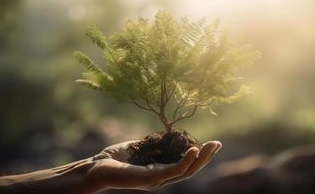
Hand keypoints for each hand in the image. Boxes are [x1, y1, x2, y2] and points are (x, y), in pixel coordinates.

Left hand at [86, 140, 221, 191]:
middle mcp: (161, 178)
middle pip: (190, 169)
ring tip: (213, 146)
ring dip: (202, 159)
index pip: (184, 164)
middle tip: (219, 144)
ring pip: (186, 171)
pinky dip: (186, 161)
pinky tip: (194, 149)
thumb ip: (154, 144)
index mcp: (159, 170)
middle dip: (206, 157)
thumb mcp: (139, 147)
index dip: (199, 155)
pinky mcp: (151, 178)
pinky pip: (174, 170)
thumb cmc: (114, 158)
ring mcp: (157, 180)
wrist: (95, 168)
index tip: (210, 143)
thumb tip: (167, 134)